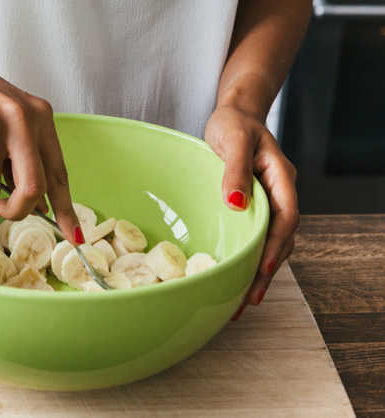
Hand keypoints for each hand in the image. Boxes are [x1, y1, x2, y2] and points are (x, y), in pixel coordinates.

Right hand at [0, 33, 82, 243]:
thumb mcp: (10, 115)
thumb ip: (25, 155)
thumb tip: (37, 203)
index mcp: (39, 117)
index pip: (58, 173)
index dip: (66, 209)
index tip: (75, 236)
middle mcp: (20, 120)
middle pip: (32, 191)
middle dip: (15, 211)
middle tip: (0, 208)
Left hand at [205, 106, 298, 315]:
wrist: (234, 114)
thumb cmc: (233, 123)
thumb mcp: (232, 141)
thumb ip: (234, 171)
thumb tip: (236, 206)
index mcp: (280, 178)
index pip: (285, 218)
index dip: (276, 246)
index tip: (263, 270)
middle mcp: (278, 193)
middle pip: (280, 238)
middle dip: (267, 269)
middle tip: (250, 299)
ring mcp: (267, 201)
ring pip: (270, 241)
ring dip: (259, 269)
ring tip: (243, 299)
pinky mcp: (253, 205)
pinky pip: (255, 235)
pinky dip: (249, 255)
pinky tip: (237, 273)